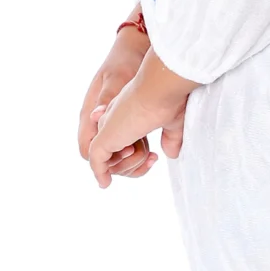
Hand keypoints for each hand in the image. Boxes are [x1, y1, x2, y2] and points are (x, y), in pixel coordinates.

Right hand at [77, 18, 151, 169]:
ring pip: (117, 156)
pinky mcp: (127, 123)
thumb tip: (96, 117)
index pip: (87, 149)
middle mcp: (98, 121)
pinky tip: (154, 152)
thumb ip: (108, 96)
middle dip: (122, 165)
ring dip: (133, 161)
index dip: (100, 163)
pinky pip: (129, 147)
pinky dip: (139, 154)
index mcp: (90, 113)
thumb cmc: (125, 60)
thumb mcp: (117, 76)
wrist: (139, 47)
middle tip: (144, 158)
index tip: (119, 165)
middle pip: (103, 158)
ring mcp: (112, 123)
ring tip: (152, 157)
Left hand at [87, 51, 196, 189]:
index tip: (154, 156)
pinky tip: (105, 183)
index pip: (121, 138)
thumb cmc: (169, 98)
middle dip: (129, 163)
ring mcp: (107, 127)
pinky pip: (97, 162)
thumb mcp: (172, 121)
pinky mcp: (105, 137)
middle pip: (111, 150)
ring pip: (105, 157)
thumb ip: (169, 138)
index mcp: (127, 111)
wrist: (160, 87)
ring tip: (149, 158)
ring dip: (125, 167)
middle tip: (152, 159)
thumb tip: (171, 154)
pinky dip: (100, 172)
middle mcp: (113, 118)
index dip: (135, 153)